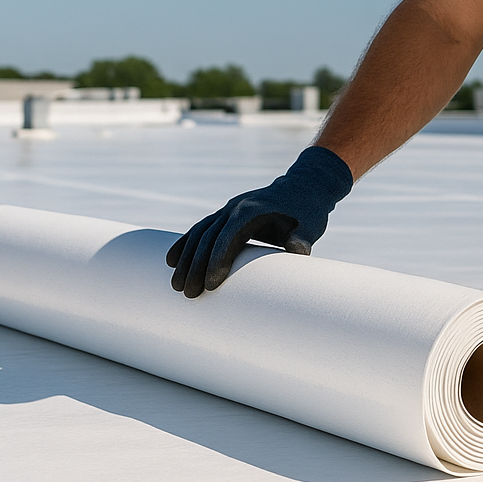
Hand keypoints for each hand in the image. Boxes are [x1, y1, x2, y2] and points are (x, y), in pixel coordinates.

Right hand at [166, 146, 352, 297]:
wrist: (304, 187)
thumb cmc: (307, 212)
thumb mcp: (310, 226)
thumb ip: (302, 239)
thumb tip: (297, 250)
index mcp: (252, 210)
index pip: (229, 236)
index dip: (217, 260)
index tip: (210, 285)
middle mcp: (235, 207)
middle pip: (209, 237)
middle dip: (196, 266)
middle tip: (188, 294)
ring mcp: (228, 209)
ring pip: (200, 233)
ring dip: (186, 258)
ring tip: (176, 286)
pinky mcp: (226, 214)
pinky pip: (201, 228)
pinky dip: (186, 243)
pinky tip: (171, 261)